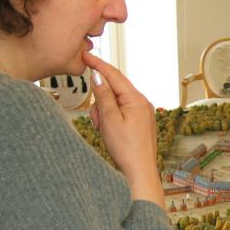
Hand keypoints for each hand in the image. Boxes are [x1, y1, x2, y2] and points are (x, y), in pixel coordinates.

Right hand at [83, 52, 163, 206]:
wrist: (139, 173)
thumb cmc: (127, 150)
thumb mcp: (110, 120)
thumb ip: (104, 96)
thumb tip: (98, 76)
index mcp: (137, 100)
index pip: (115, 75)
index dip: (98, 65)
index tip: (85, 55)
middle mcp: (143, 104)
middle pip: (115, 89)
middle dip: (100, 100)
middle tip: (97, 119)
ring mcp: (143, 114)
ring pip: (116, 102)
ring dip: (104, 112)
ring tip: (103, 130)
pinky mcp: (141, 123)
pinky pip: (121, 112)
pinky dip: (111, 118)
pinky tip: (109, 132)